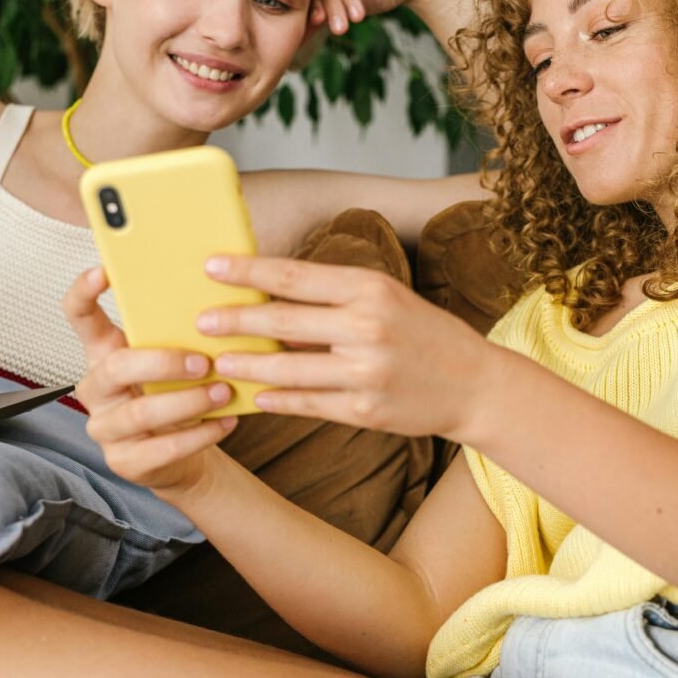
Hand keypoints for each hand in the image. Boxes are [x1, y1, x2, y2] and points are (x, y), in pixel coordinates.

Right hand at [63, 267, 237, 498]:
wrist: (183, 452)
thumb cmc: (177, 393)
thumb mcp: (175, 359)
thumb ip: (180, 334)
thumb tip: (219, 302)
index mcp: (105, 352)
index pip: (79, 317)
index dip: (84, 293)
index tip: (103, 271)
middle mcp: (97, 388)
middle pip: (116, 367)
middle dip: (162, 363)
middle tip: (203, 361)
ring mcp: (106, 427)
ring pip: (141, 412)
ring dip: (188, 402)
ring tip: (223, 392)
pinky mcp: (125, 461)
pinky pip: (163, 447)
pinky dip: (200, 434)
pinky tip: (226, 422)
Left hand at [198, 254, 490, 441]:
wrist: (475, 385)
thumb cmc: (425, 334)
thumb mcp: (388, 298)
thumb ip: (335, 297)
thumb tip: (271, 297)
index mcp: (371, 288)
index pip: (294, 275)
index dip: (248, 271)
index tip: (211, 266)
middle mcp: (367, 327)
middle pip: (281, 322)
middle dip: (234, 321)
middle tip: (202, 320)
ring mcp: (365, 372)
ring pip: (286, 369)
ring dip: (246, 366)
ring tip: (219, 362)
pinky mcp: (364, 411)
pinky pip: (306, 403)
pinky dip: (276, 399)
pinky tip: (256, 396)